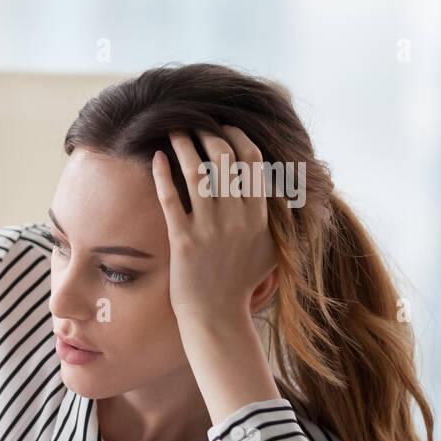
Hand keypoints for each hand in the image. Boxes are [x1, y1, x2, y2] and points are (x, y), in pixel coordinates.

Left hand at [151, 126, 277, 325]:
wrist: (216, 315)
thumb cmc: (241, 283)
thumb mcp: (272, 249)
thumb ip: (278, 220)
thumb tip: (284, 193)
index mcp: (259, 215)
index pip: (252, 161)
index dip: (237, 137)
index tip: (225, 127)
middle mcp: (237, 217)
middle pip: (224, 159)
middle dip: (208, 134)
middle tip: (194, 124)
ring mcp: (210, 228)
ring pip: (197, 173)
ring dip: (184, 145)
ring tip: (173, 131)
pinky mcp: (184, 240)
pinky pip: (171, 198)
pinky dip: (163, 174)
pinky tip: (156, 158)